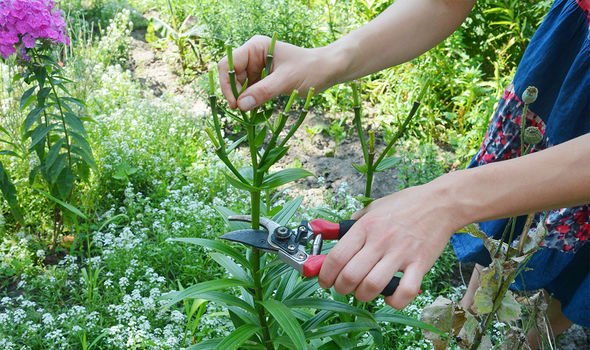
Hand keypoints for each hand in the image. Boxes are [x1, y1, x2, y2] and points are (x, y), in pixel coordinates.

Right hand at [217, 35, 333, 110]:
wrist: (327, 70)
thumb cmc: (310, 69)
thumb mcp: (286, 81)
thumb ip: (263, 91)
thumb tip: (241, 105)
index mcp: (256, 47)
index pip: (229, 64)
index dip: (227, 84)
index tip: (235, 103)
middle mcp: (253, 55)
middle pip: (232, 76)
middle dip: (236, 94)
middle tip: (244, 112)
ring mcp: (257, 67)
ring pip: (240, 86)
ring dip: (244, 99)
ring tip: (253, 112)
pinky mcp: (263, 78)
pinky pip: (250, 91)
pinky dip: (252, 101)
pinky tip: (258, 109)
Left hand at [318, 181, 462, 308]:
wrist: (441, 202)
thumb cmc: (406, 204)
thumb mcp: (374, 207)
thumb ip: (354, 222)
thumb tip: (334, 235)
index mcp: (365, 227)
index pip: (336, 257)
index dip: (325, 274)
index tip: (324, 281)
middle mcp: (380, 241)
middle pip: (350, 275)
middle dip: (341, 288)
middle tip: (342, 288)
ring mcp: (401, 254)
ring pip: (372, 286)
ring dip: (362, 295)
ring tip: (363, 292)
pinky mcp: (420, 264)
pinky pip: (405, 291)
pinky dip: (394, 301)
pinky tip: (390, 297)